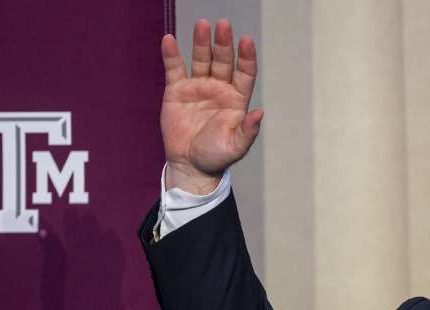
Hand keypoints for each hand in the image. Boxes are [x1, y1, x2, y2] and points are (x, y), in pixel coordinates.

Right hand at [160, 19, 263, 193]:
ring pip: (201, 59)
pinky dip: (171, 54)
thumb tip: (259, 113)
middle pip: (222, 60)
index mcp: (236, 99)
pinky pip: (174, 69)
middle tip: (223, 25)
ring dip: (201, 42)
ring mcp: (198, 87)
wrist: (190, 165)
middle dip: (223, 43)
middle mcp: (218, 88)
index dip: (246, 57)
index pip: (244, 73)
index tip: (246, 41)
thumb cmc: (217, 156)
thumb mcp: (236, 147)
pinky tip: (169, 39)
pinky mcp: (177, 91)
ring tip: (202, 25)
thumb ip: (248, 130)